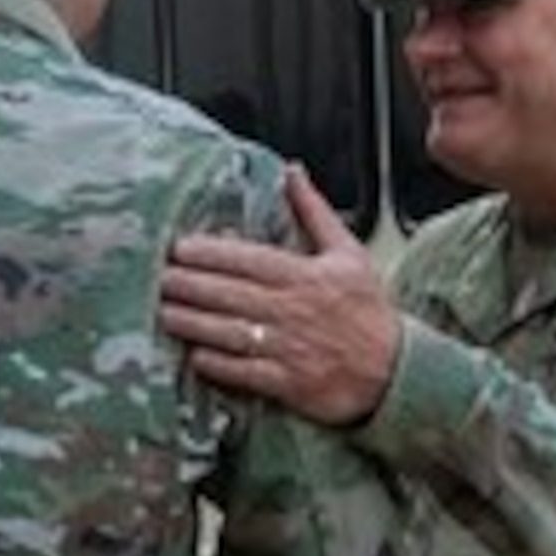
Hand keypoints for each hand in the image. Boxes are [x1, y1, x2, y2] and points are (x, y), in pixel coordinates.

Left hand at [160, 165, 400, 425]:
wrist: (397, 371)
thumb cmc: (367, 311)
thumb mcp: (348, 254)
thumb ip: (314, 211)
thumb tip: (291, 171)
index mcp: (306, 276)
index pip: (249, 260)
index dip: (211, 253)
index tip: (180, 247)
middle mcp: (294, 310)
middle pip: (231, 294)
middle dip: (191, 285)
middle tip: (159, 277)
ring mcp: (289, 348)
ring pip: (231, 332)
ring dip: (194, 323)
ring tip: (163, 312)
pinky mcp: (289, 384)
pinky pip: (245, 373)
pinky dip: (218, 365)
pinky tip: (194, 356)